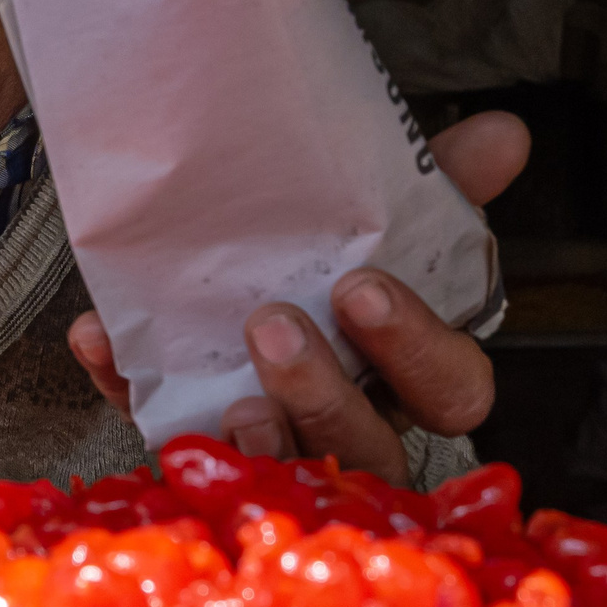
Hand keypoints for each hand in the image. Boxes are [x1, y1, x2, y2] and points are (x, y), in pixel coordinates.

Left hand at [66, 111, 530, 481]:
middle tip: (274, 327)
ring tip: (227, 395)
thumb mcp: (385, 216)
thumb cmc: (328, 264)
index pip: (452, 389)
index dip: (416, 350)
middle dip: (323, 394)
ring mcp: (274, 445)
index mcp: (406, 372)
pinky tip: (103, 339)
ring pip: (283, 471)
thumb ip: (441, 182)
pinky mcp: (194, 443)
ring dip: (255, 434)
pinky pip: (163, 431)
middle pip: (364, 447)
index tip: (363, 289)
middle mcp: (350, 421)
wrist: (230, 263)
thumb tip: (503, 134)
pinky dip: (129, 386)